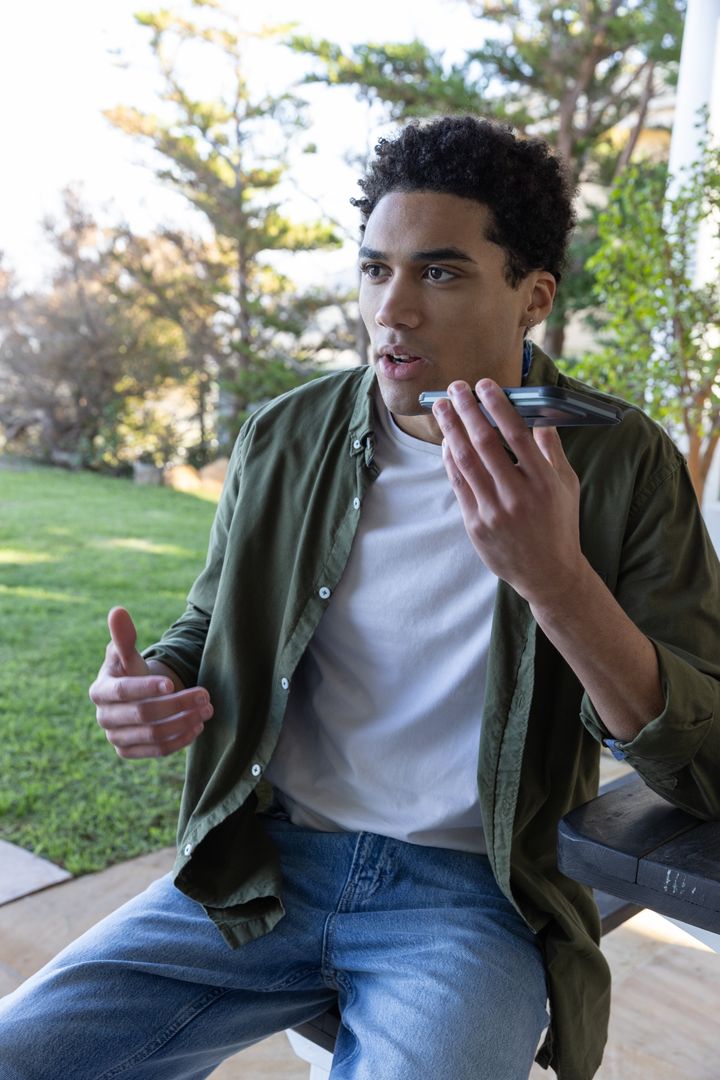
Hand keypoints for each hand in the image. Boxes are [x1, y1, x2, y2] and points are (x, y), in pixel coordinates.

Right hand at [89, 607, 212, 758]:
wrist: (136, 697)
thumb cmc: (132, 671)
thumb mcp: (129, 654)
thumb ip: (124, 636)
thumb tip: (117, 611)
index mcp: (100, 691)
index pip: (124, 692)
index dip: (148, 688)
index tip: (173, 682)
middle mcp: (104, 718)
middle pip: (143, 714)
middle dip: (177, 704)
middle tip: (205, 694)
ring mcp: (116, 738)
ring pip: (153, 735)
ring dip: (184, 722)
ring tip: (207, 709)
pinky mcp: (129, 752)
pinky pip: (157, 751)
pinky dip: (181, 740)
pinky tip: (198, 726)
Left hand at [432, 379, 586, 605]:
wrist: (548, 574)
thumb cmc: (559, 524)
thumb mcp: (566, 485)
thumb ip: (551, 449)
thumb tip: (542, 415)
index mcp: (543, 481)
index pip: (516, 433)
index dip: (497, 405)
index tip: (484, 385)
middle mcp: (517, 495)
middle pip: (485, 443)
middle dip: (467, 410)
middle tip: (455, 388)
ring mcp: (494, 511)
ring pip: (466, 461)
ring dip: (450, 430)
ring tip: (441, 408)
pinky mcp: (476, 525)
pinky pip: (458, 484)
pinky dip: (450, 459)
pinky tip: (446, 441)